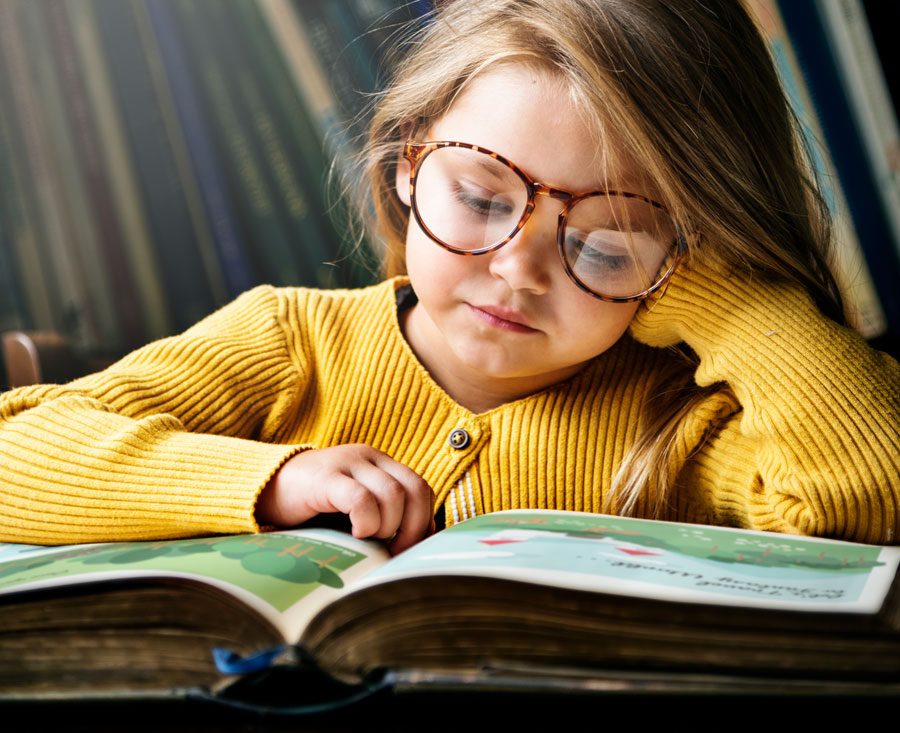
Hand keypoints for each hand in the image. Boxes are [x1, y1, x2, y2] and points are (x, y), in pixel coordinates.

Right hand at [255, 444, 434, 553]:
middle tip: (393, 550)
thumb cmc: (314, 507)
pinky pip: (360, 498)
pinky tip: (355, 533)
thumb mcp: (355, 509)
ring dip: (386, 526)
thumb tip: (420, 539)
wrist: (265, 490)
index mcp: (380, 463)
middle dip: (411, 528)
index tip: (408, 546)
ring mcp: (347, 463)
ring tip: (367, 539)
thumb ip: (385, 515)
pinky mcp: (326, 477)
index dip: (422, 520)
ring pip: (392, 494)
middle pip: (413, 489)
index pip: (420, 487)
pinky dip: (366, 521)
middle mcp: (368, 457)